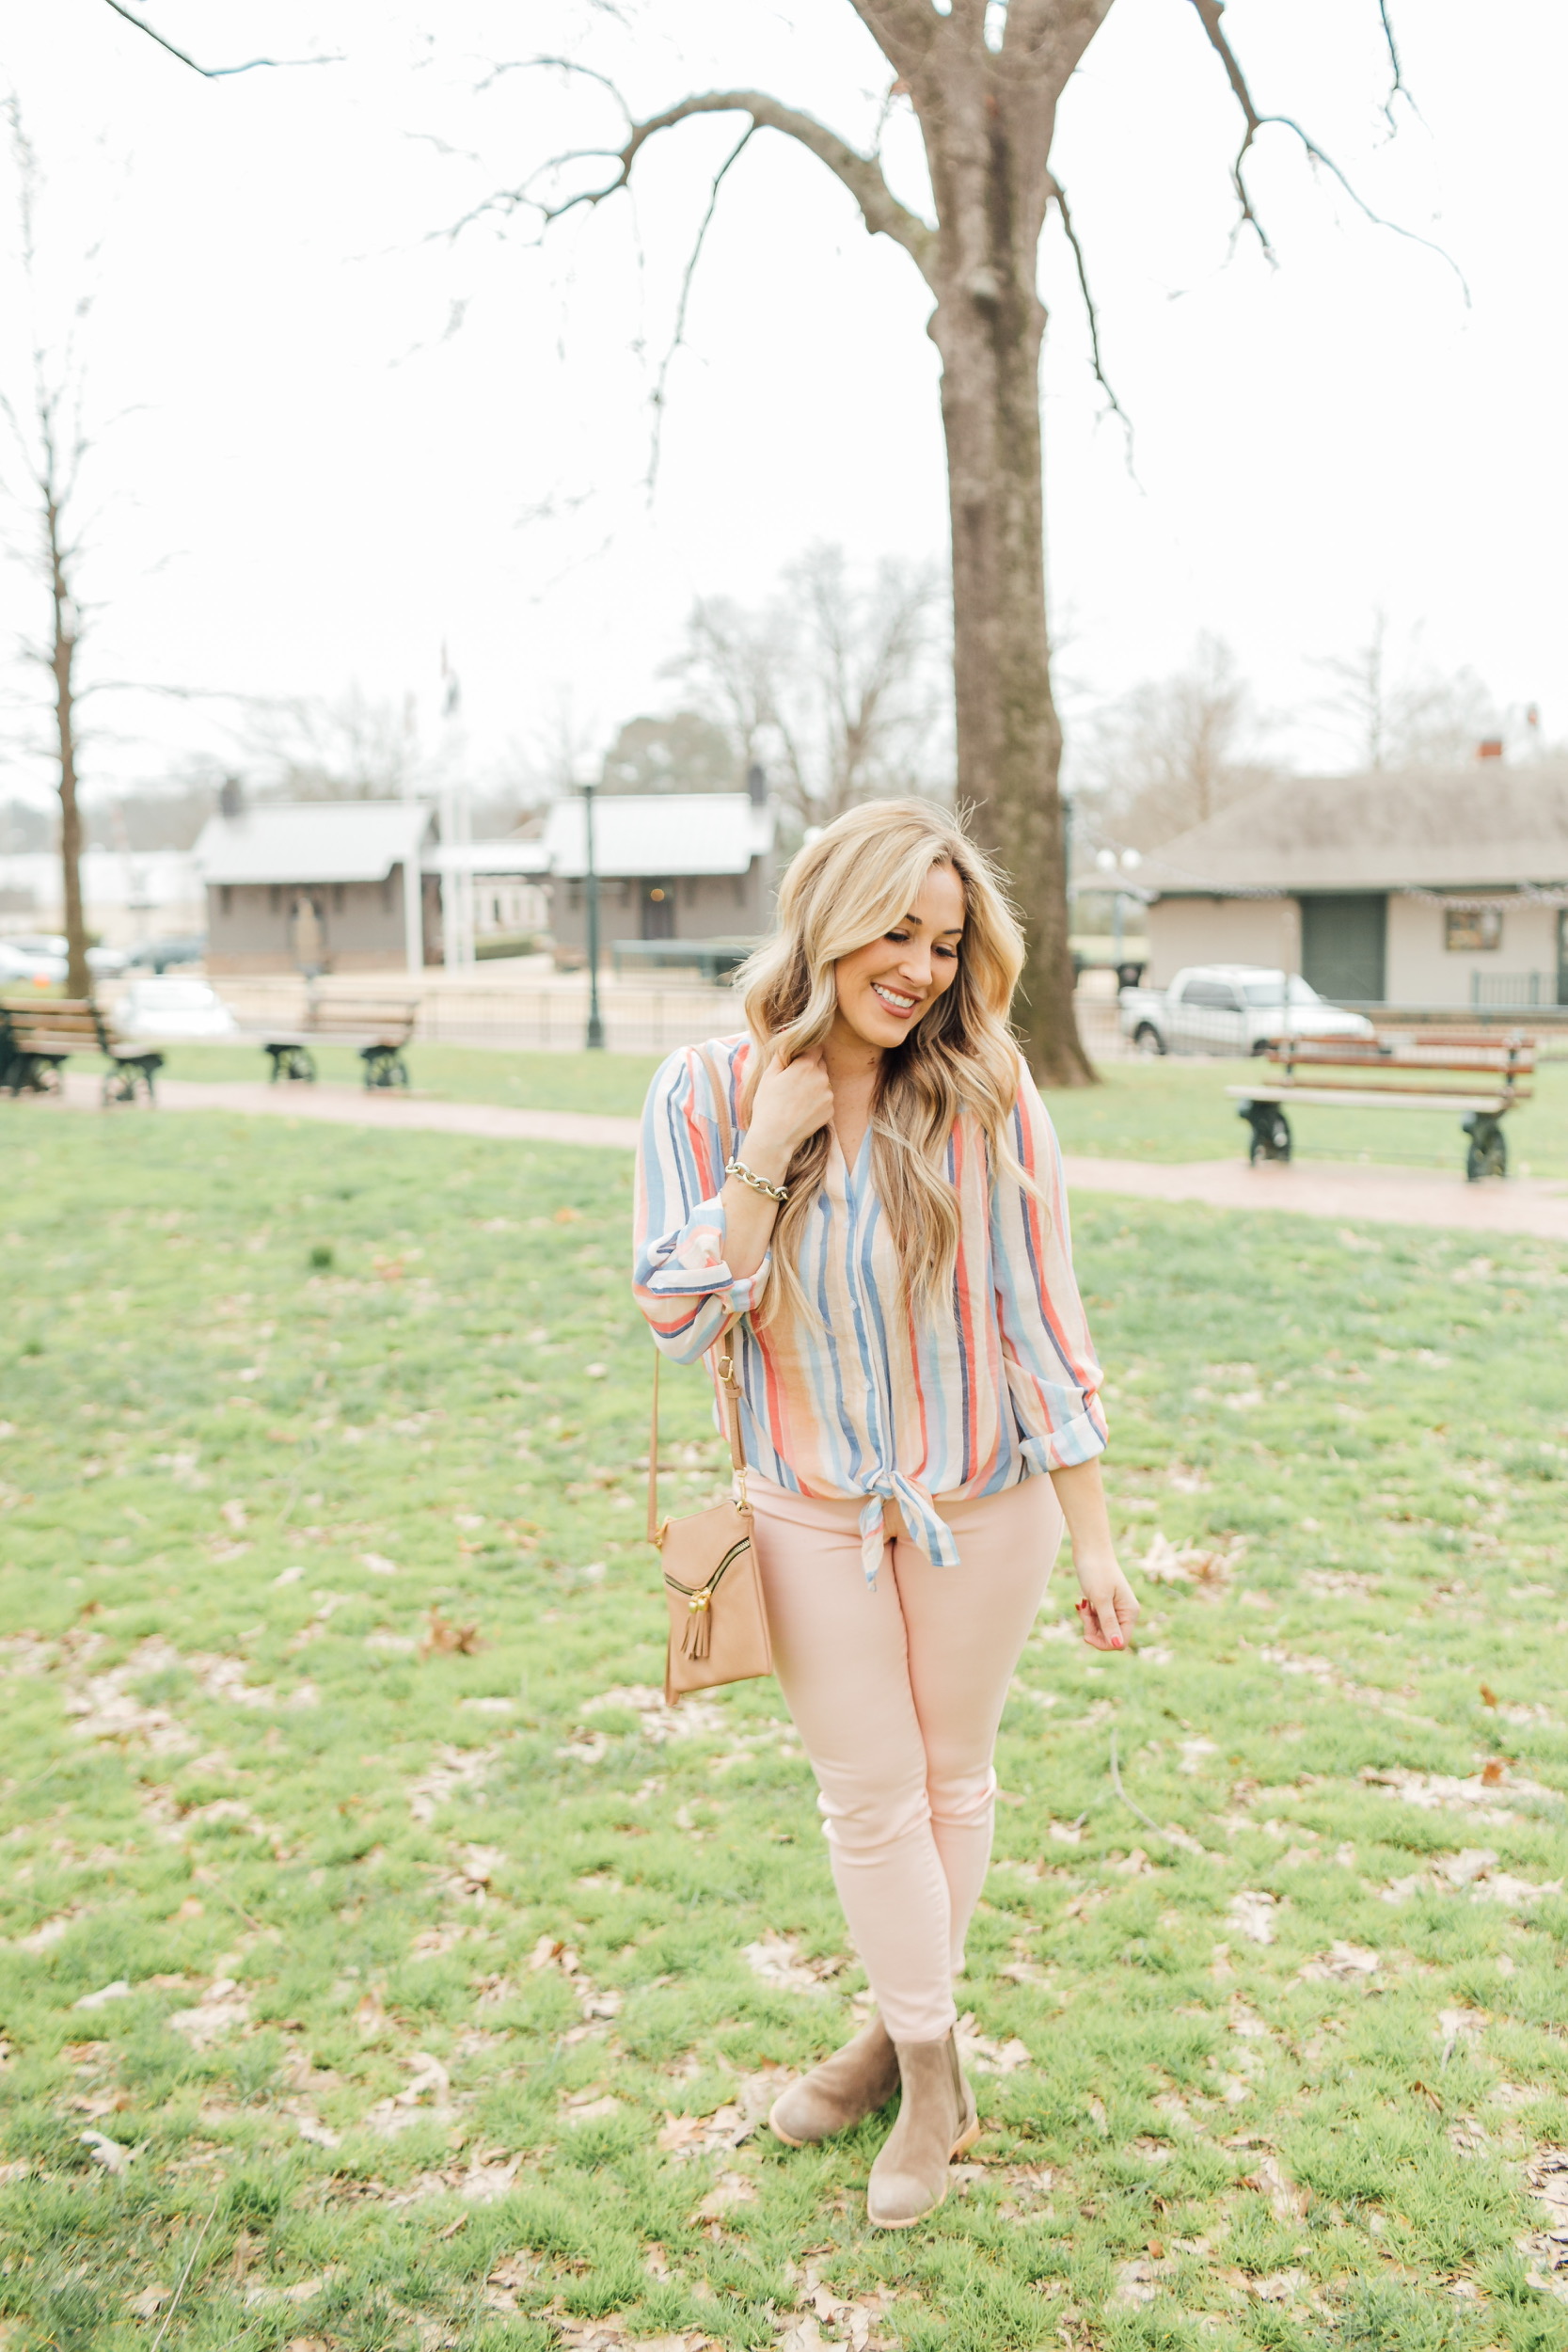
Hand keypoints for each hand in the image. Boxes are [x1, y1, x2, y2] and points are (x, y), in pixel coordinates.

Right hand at [744, 1046, 833, 1164]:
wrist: (775, 1137)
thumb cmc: (767, 1105)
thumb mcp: (769, 1075)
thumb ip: (782, 1054)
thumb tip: (788, 1040)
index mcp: (806, 1065)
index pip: (816, 1048)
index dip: (806, 1052)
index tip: (797, 1060)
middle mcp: (822, 1077)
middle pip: (820, 1064)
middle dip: (810, 1068)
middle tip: (793, 1082)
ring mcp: (828, 1095)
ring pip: (823, 1083)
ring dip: (814, 1086)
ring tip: (796, 1099)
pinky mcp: (831, 1110)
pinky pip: (825, 1099)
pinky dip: (817, 1101)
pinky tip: (802, 1110)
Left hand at [1074, 1558, 1139, 1652]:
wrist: (1090, 1551)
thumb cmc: (1096, 1572)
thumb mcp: (1101, 1599)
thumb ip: (1109, 1623)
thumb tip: (1117, 1645)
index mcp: (1130, 1613)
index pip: (1120, 1642)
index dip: (1103, 1643)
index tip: (1086, 1634)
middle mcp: (1126, 1613)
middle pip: (1110, 1638)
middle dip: (1093, 1630)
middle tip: (1083, 1613)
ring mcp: (1117, 1609)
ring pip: (1102, 1629)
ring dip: (1089, 1622)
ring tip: (1083, 1605)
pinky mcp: (1107, 1605)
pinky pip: (1097, 1620)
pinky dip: (1088, 1615)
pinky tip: (1084, 1603)